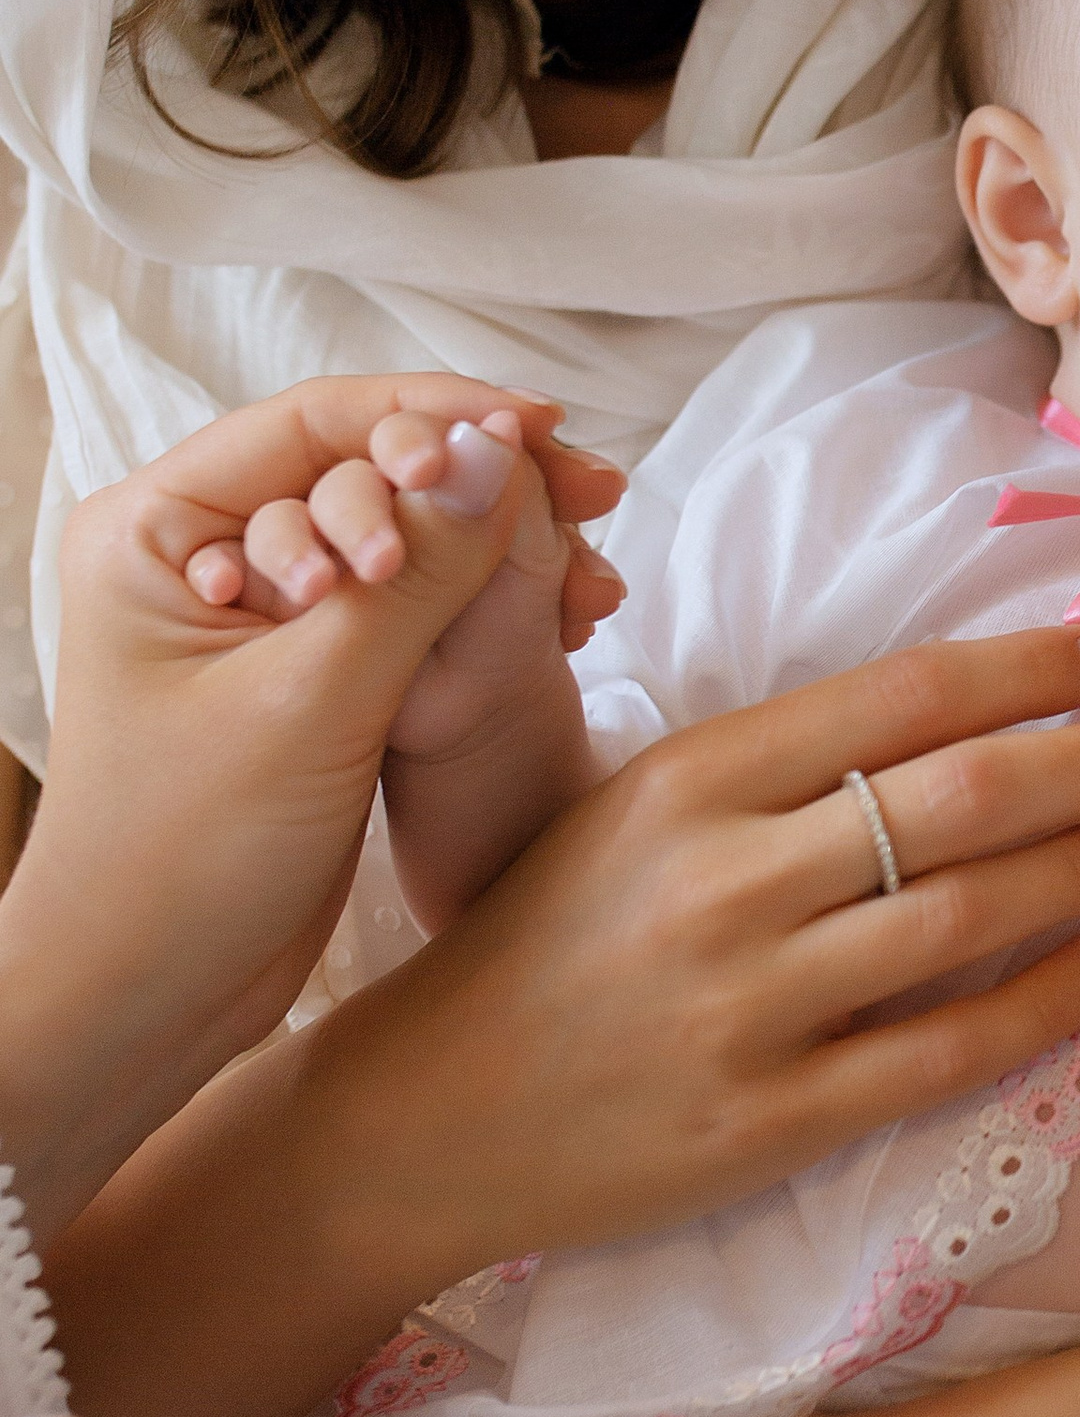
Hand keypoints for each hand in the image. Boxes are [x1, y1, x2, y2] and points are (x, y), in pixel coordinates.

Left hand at [0, 376, 623, 1243]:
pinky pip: (410, 603)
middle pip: (365, 467)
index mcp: (156, 527)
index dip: (437, 418)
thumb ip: (416, 572)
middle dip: (481, 482)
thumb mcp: (313, 702)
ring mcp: (255, 611)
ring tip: (590, 577)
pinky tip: (562, 620)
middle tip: (593, 501)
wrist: (149, 999)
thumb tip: (499, 449)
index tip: (543, 434)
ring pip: (401, 534)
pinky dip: (483, 605)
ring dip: (496, 544)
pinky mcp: (304, 673)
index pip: (316, 423)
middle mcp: (198, 548)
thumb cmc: (185, 858)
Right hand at [50, 624, 1079, 1416]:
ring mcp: (747, 1005)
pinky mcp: (769, 1119)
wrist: (423, 1116)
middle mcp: (723, 880)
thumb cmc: (546, 942)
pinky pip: (948, 1049)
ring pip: (970, 915)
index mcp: (689, 780)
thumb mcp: (632, 810)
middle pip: (958, 795)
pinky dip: (1046, 1001)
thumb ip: (775, 764)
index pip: (902, 696)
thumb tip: (956, 709)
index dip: (1027, 667)